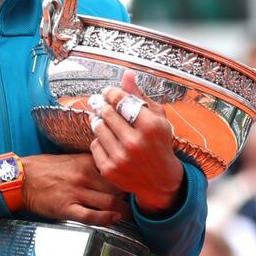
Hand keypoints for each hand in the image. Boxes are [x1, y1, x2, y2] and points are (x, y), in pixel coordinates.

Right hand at [21, 153, 128, 225]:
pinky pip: (91, 216)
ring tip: (129, 212)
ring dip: (122, 209)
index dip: (128, 176)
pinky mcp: (67, 209)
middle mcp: (83, 176)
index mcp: (85, 162)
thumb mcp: (70, 158)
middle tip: (136, 200)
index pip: (115, 168)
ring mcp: (75, 193)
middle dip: (128, 194)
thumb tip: (110, 167)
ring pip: (108, 202)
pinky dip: (106, 219)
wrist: (21, 178)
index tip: (135, 181)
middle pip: (116, 186)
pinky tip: (113, 220)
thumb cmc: (44, 168)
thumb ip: (90, 162)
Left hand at [91, 72, 183, 215]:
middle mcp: (135, 142)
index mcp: (151, 126)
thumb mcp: (158, 119)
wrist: (161, 182)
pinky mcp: (109, 169)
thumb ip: (140, 96)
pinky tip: (109, 141)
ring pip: (98, 127)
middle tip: (105, 105)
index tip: (109, 93)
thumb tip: (127, 74)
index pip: (120, 100)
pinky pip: (95, 144)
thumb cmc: (160, 145)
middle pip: (107, 112)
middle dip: (104, 106)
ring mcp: (120, 157)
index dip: (111, 93)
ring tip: (106, 122)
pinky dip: (100, 140)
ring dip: (100, 121)